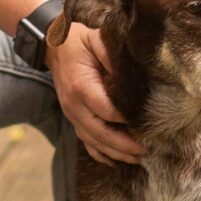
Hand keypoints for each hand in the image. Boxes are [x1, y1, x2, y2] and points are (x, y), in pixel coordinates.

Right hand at [50, 19, 142, 165]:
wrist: (52, 47)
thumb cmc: (77, 42)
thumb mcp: (96, 39)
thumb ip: (113, 55)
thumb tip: (135, 71)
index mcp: (81, 87)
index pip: (107, 111)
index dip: (127, 120)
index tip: (148, 124)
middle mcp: (74, 106)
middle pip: (100, 133)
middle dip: (124, 145)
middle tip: (147, 151)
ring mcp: (71, 114)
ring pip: (93, 141)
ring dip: (115, 153)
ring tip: (138, 159)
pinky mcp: (72, 118)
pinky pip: (85, 141)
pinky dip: (99, 154)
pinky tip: (114, 160)